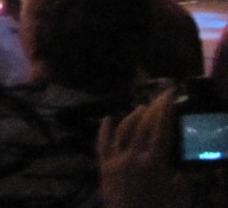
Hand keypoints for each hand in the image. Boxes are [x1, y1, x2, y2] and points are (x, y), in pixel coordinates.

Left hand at [97, 91, 188, 207]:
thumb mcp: (180, 196)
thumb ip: (184, 178)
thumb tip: (188, 166)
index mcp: (155, 162)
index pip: (161, 128)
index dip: (165, 109)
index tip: (169, 95)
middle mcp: (133, 156)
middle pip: (144, 125)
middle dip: (153, 108)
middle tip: (160, 96)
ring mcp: (116, 160)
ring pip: (123, 130)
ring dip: (133, 116)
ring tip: (142, 107)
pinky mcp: (103, 166)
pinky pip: (102, 144)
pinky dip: (104, 130)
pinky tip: (107, 118)